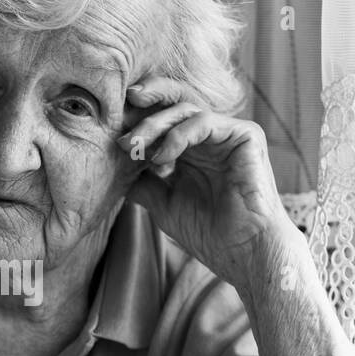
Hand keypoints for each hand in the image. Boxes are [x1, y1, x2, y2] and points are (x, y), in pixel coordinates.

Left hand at [117, 76, 291, 288]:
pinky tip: (162, 158)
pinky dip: (178, 136)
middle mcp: (211, 137)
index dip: (136, 120)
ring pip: (185, 109)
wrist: (244, 252)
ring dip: (153, 125)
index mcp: (193, 149)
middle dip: (143, 106)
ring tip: (134, 147)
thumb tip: (111, 169)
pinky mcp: (245, 135)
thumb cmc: (209, 233)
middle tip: (119, 122)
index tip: (109, 132)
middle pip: (174, 103)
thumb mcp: (162, 203)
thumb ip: (141, 182)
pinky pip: (204, 121)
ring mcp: (229, 133)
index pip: (163, 118)